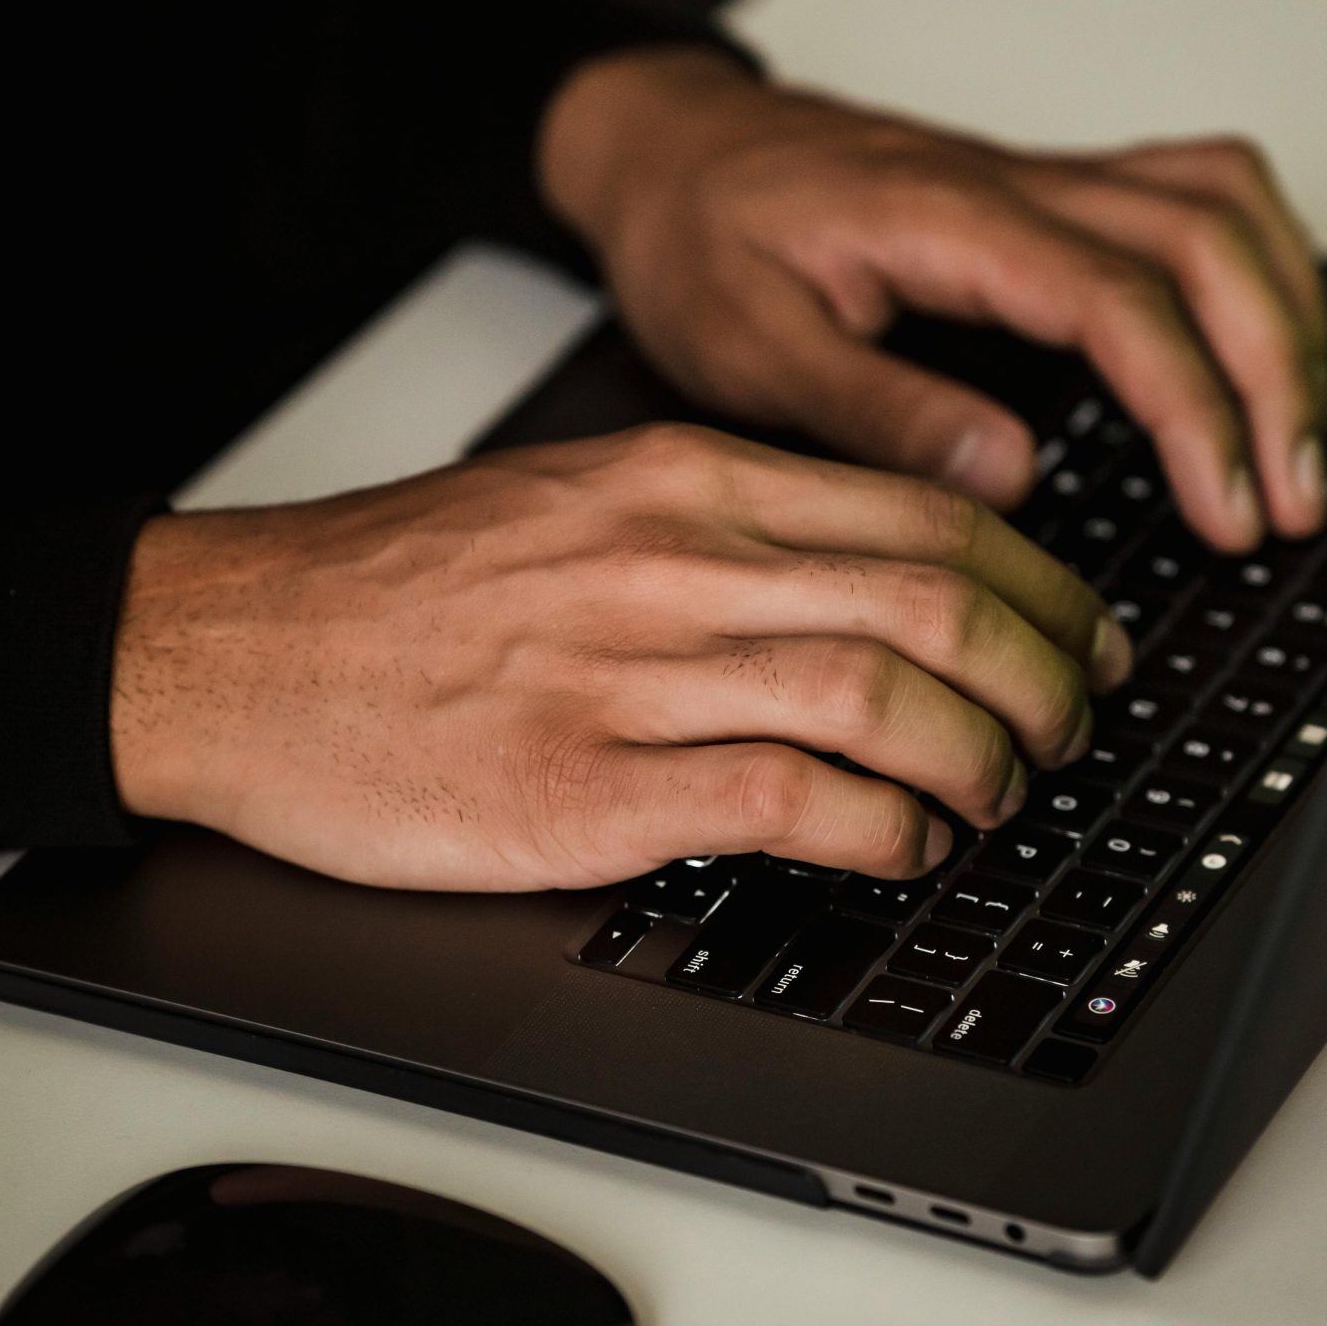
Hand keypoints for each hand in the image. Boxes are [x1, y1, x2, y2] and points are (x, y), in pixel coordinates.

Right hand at [111, 428, 1129, 889]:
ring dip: (983, 764)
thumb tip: (882, 582)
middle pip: (939, 606)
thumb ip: (730, 528)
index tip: (1087, 634)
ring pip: (888, 703)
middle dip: (1047, 681)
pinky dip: (885, 833)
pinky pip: (793, 806)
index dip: (1045, 588)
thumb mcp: (584, 500)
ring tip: (998, 797)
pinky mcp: (589, 792)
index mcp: (685, 479)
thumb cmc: (407, 587)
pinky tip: (903, 846)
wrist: (239, 648)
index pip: (928, 519)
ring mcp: (634, 676)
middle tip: (1073, 730)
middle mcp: (676, 560)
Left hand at [538, 49, 1326, 547]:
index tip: (1232, 509)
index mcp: (945, 219)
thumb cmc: (697, 234)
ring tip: (1297, 441)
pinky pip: (1196, 201)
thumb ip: (875, 410)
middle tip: (1290, 501)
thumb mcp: (745, 344)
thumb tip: (1007, 475)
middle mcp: (1014, 184)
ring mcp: (1042, 181)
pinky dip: (1254, 274)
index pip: (1123, 302)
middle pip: (1210, 240)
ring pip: (1224, 203)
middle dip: (1278, 375)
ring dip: (1286, 316)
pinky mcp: (1049, 195)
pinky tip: (1254, 355)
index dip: (1197, 411)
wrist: (668, 147)